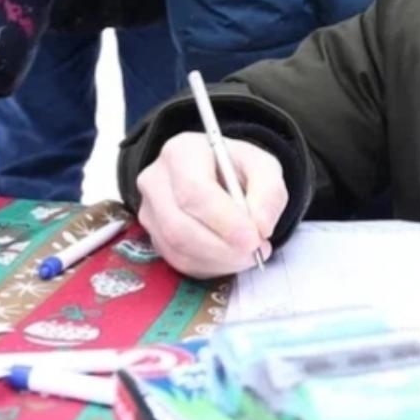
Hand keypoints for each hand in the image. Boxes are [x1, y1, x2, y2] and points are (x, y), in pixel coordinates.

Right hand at [135, 132, 284, 278]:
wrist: (219, 175)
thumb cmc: (237, 168)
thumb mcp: (264, 167)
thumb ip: (269, 193)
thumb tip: (261, 227)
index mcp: (180, 152)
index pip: (194, 191)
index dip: (224, 220)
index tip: (253, 238)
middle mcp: (155, 180)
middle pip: (179, 226)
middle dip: (222, 247)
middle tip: (255, 251)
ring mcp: (150, 210)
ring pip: (177, 248)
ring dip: (219, 260)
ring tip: (248, 254)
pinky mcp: (153, 236)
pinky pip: (178, 261)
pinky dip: (210, 266)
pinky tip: (230, 257)